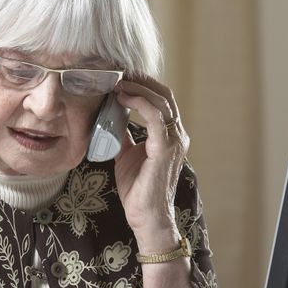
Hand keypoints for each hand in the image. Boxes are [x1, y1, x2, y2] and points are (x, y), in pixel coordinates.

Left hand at [113, 77, 189, 253]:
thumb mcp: (126, 154)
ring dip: (138, 87)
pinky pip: (154, 116)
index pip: (161, 99)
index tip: (121, 75)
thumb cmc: (137, 189)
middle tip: (118, 70)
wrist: (145, 217)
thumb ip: (123, 135)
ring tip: (117, 80)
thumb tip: (110, 117)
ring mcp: (174, 141)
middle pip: (163, 94)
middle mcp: (177, 134)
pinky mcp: (165, 149)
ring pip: (161, 101)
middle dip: (141, 79)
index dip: (143, 84)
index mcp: (169, 135)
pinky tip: (122, 97)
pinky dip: (139, 102)